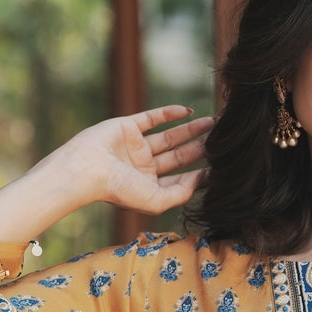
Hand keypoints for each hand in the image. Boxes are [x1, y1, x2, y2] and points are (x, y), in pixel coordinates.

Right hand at [63, 106, 211, 214]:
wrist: (88, 169)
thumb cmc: (119, 190)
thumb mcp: (157, 200)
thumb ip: (182, 192)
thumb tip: (203, 178)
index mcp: (148, 186)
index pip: (180, 178)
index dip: (201, 173)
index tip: (223, 166)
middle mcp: (143, 166)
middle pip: (179, 156)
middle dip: (201, 148)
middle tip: (223, 140)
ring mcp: (136, 145)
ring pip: (170, 136)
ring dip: (191, 129)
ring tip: (214, 123)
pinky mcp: (128, 126)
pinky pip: (153, 117)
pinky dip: (169, 113)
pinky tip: (188, 111)